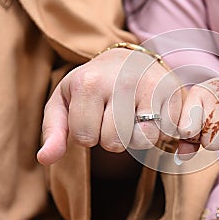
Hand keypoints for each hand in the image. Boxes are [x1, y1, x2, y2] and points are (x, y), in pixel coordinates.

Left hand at [37, 48, 182, 164]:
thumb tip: (45, 159)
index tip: (93, 116)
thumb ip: (53, 130)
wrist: (130, 60)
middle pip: (114, 142)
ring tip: (133, 118)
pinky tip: (151, 115)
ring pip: (142, 140)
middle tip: (115, 117)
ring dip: (136, 137)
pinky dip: (158, 131)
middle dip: (112, 137)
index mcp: (89, 83)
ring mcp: (151, 87)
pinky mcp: (173, 94)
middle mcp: (122, 82)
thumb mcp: (66, 100)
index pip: (85, 138)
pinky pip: (165, 133)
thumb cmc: (94, 84)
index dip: (88, 134)